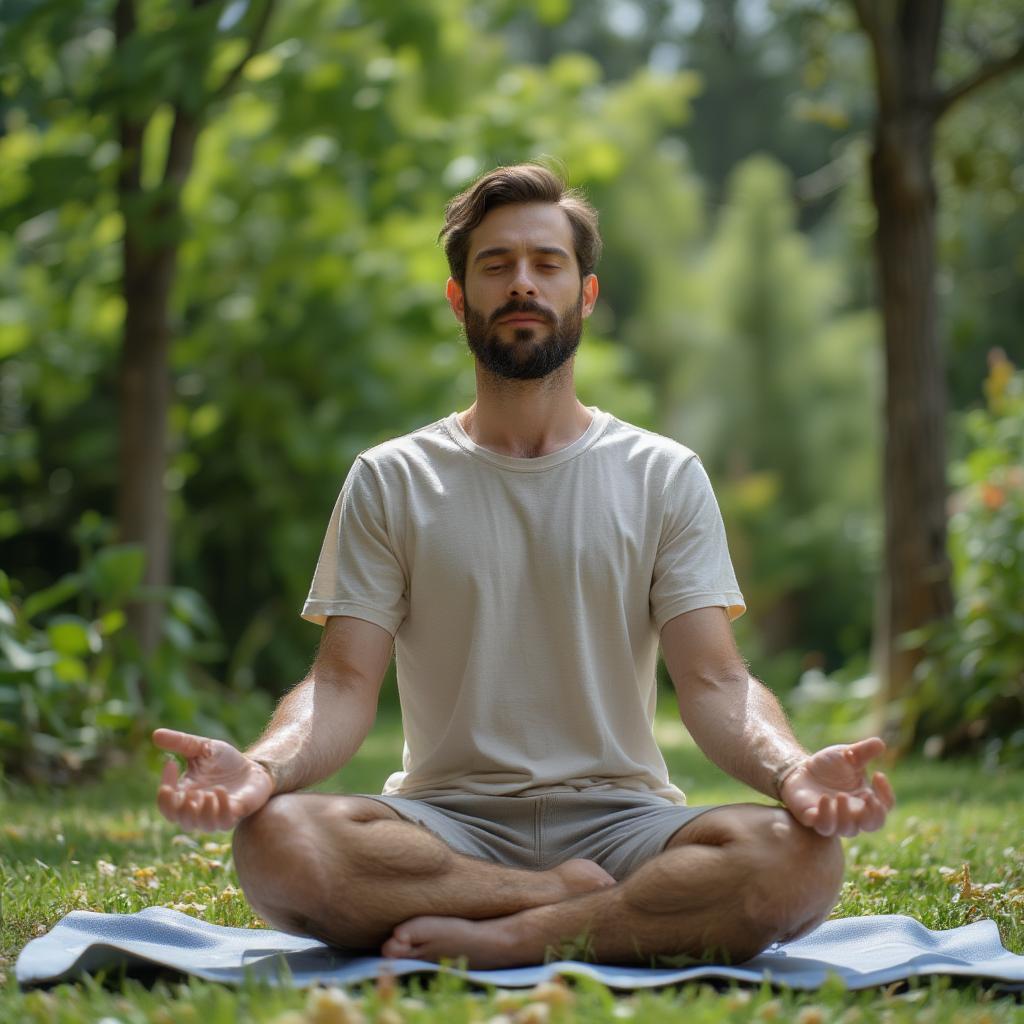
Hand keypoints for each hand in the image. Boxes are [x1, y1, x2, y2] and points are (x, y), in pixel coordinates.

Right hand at [153, 728, 273, 831]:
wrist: (254, 767)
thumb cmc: (225, 760)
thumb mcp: (202, 747)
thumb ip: (180, 742)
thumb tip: (155, 734)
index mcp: (186, 795)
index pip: (166, 805)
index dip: (164, 791)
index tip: (171, 763)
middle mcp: (199, 809)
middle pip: (180, 820)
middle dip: (180, 809)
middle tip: (189, 792)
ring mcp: (217, 814)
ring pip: (202, 825)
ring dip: (203, 811)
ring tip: (208, 793)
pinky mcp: (236, 814)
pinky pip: (224, 821)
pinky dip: (221, 808)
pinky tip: (221, 791)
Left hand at [780, 737, 894, 837]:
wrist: (799, 769)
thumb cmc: (829, 765)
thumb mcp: (847, 754)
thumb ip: (864, 751)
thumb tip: (880, 743)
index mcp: (865, 800)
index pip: (885, 806)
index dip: (886, 795)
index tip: (878, 774)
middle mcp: (853, 814)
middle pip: (873, 824)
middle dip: (874, 814)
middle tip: (868, 797)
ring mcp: (834, 819)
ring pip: (847, 829)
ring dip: (846, 815)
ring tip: (841, 795)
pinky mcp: (814, 819)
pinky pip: (823, 826)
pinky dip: (825, 815)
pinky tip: (824, 798)